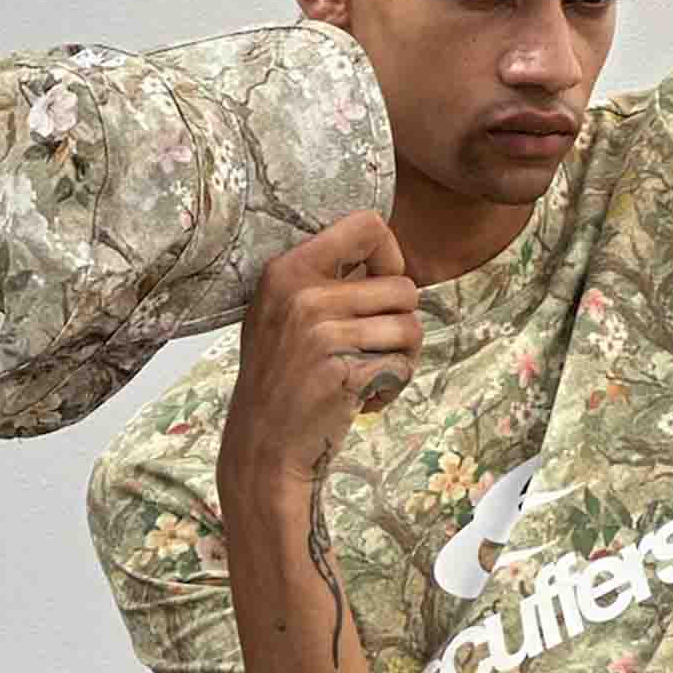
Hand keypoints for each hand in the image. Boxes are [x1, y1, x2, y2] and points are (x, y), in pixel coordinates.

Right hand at [216, 208, 422, 503]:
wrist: (262, 447)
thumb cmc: (279, 380)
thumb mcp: (280, 314)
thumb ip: (322, 282)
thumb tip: (387, 262)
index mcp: (288, 270)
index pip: (367, 225)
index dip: (391, 257)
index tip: (382, 287)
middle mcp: (304, 295)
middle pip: (404, 287)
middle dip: (401, 323)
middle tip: (374, 350)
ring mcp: (324, 334)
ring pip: (411, 328)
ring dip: (400, 358)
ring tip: (366, 375)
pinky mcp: (345, 372)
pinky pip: (403, 366)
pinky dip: (391, 387)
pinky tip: (360, 399)